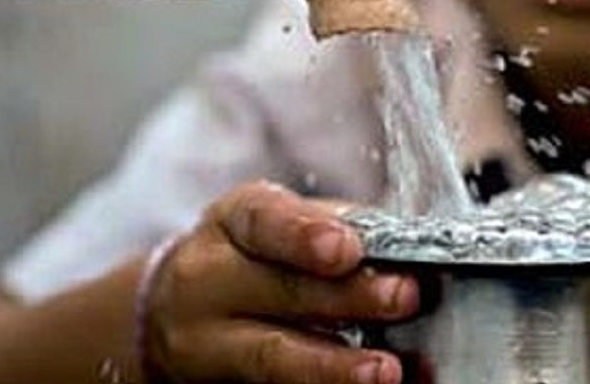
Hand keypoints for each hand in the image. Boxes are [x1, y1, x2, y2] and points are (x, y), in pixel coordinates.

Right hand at [140, 181, 418, 383]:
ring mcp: (205, 343)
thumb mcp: (283, 224)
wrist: (179, 312)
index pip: (264, 221)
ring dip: (332, 366)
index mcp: (233, 223)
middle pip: (277, 290)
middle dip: (346, 297)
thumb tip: (410, 247)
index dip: (305, 234)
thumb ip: (339, 229)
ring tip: (384, 370)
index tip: (348, 247)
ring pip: (270, 357)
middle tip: (404, 296)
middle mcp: (207, 280)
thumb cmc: (258, 256)